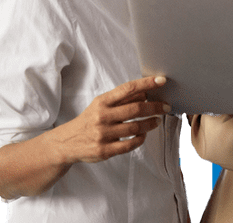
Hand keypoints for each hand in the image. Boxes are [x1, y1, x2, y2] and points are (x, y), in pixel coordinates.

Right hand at [55, 76, 169, 163]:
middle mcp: (102, 116)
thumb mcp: (101, 105)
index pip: (128, 89)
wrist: (66, 143)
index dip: (146, 83)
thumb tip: (145, 92)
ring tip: (157, 120)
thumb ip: (121, 100)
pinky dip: (140, 139)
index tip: (161, 80)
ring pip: (135, 128)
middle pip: (136, 109)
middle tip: (166, 106)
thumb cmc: (88, 120)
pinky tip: (144, 135)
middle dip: (155, 107)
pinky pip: (130, 145)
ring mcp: (103, 134)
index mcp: (102, 102)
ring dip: (150, 123)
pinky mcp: (105, 150)